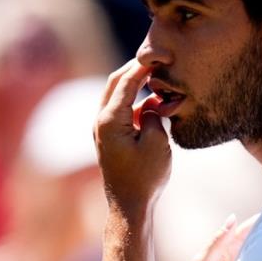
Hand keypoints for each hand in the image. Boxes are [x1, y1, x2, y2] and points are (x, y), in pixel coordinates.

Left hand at [94, 59, 170, 217]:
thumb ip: (155, 115)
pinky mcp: (109, 138)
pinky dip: (137, 104)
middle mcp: (100, 121)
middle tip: (156, 59)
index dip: (143, 65)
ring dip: (137, 87)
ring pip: (118, 96)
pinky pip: (122, 111)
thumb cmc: (144, 178)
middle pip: (116, 82)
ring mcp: (102, 130)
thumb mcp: (157, 142)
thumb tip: (151, 105)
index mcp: (110, 120)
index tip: (159, 54)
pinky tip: (157, 106)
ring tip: (160, 82)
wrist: (129, 207)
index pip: (126, 81)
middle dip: (135, 69)